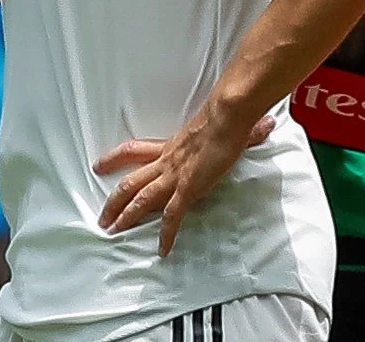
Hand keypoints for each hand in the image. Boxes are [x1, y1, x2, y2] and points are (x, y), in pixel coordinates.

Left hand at [94, 105, 275, 255]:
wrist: (228, 115)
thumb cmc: (227, 115)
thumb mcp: (228, 124)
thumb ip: (245, 129)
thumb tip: (264, 124)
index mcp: (171, 146)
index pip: (135, 150)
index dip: (114, 158)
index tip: (99, 165)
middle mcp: (167, 161)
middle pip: (130, 181)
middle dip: (114, 200)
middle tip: (102, 217)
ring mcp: (176, 175)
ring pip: (141, 198)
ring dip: (126, 216)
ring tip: (114, 232)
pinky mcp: (188, 187)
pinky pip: (172, 216)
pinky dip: (166, 234)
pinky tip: (163, 249)